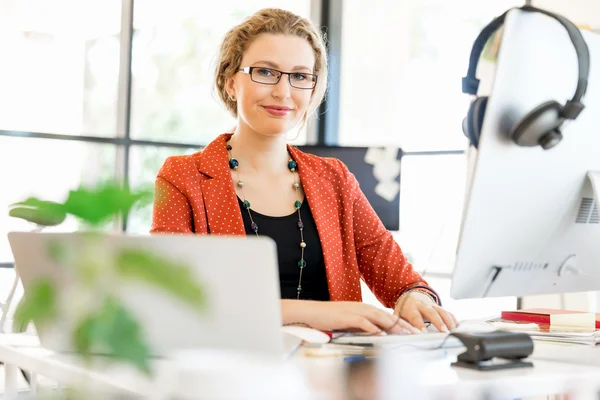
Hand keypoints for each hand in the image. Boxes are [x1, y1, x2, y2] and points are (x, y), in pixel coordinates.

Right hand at [282, 300, 419, 334]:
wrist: (312, 312)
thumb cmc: (330, 318)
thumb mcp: (350, 322)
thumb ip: (363, 326)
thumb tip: (377, 333)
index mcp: (364, 309)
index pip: (386, 315)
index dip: (400, 322)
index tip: (411, 330)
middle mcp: (362, 308)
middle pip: (386, 315)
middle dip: (401, 324)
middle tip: (414, 332)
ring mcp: (354, 311)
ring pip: (378, 317)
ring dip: (392, 326)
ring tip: (403, 333)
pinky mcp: (346, 317)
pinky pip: (362, 322)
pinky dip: (372, 328)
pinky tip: (380, 334)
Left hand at [393, 291, 458, 332]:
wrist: (411, 296)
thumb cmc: (404, 309)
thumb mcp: (398, 314)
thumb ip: (398, 324)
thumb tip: (395, 335)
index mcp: (411, 308)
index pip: (415, 316)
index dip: (419, 324)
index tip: (423, 333)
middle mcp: (423, 306)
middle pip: (431, 312)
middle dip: (438, 322)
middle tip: (443, 332)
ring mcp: (433, 306)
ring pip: (442, 311)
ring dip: (448, 321)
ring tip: (453, 331)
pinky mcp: (440, 308)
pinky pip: (448, 312)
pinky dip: (453, 319)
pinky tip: (457, 327)